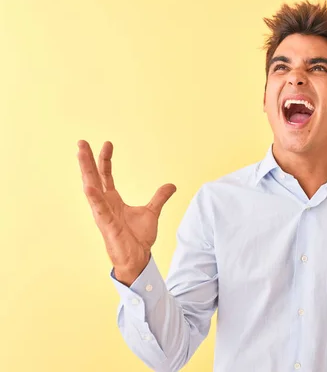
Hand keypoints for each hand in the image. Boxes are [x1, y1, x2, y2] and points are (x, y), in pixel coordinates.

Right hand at [77, 140, 176, 285]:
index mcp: (113, 200)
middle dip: (87, 160)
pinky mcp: (107, 225)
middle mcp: (104, 205)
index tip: (107, 144)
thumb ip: (159, 198)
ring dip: (86, 172)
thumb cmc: (138, 238)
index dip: (105, 160)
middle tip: (81, 142)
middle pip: (93, 178)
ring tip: (80, 155)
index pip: (106, 176)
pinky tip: (88, 186)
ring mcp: (103, 214)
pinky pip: (99, 209)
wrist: (138, 258)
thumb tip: (171, 185)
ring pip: (92, 189)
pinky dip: (94, 198)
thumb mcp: (152, 212)